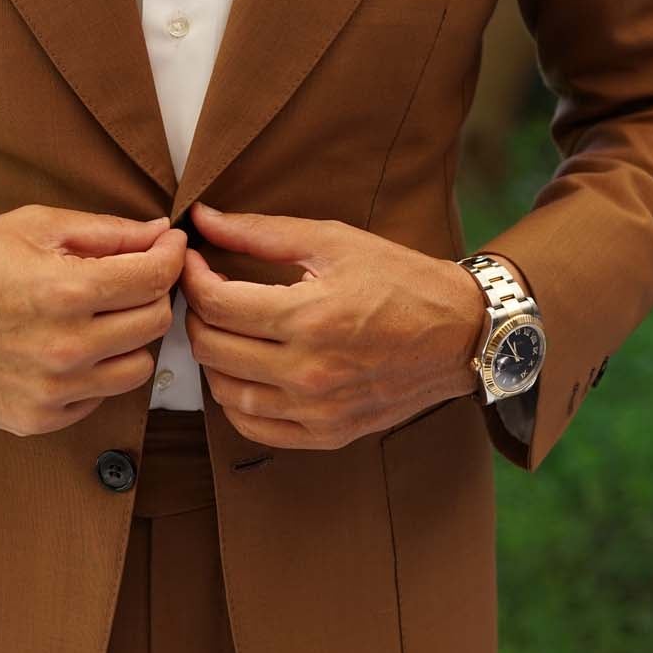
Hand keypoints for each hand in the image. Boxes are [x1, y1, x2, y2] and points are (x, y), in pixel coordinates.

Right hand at [0, 204, 185, 435]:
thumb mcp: (32, 226)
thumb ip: (105, 232)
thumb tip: (160, 234)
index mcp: (65, 292)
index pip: (155, 278)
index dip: (171, 256)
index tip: (168, 247)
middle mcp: (65, 348)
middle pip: (154, 323)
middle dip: (151, 293)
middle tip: (131, 278)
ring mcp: (52, 392)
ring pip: (137, 368)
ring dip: (128, 339)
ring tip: (98, 316)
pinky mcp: (37, 420)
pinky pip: (98, 398)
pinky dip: (94, 372)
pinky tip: (66, 348)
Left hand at [180, 200, 485, 449]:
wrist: (462, 333)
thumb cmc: (400, 280)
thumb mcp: (333, 241)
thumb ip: (260, 232)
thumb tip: (203, 219)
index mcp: (309, 318)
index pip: (215, 304)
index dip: (191, 277)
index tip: (193, 260)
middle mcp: (309, 372)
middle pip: (212, 348)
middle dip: (196, 314)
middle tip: (205, 291)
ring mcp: (317, 410)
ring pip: (225, 392)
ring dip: (212, 358)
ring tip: (224, 329)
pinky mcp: (327, 433)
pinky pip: (255, 427)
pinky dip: (235, 401)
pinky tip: (242, 372)